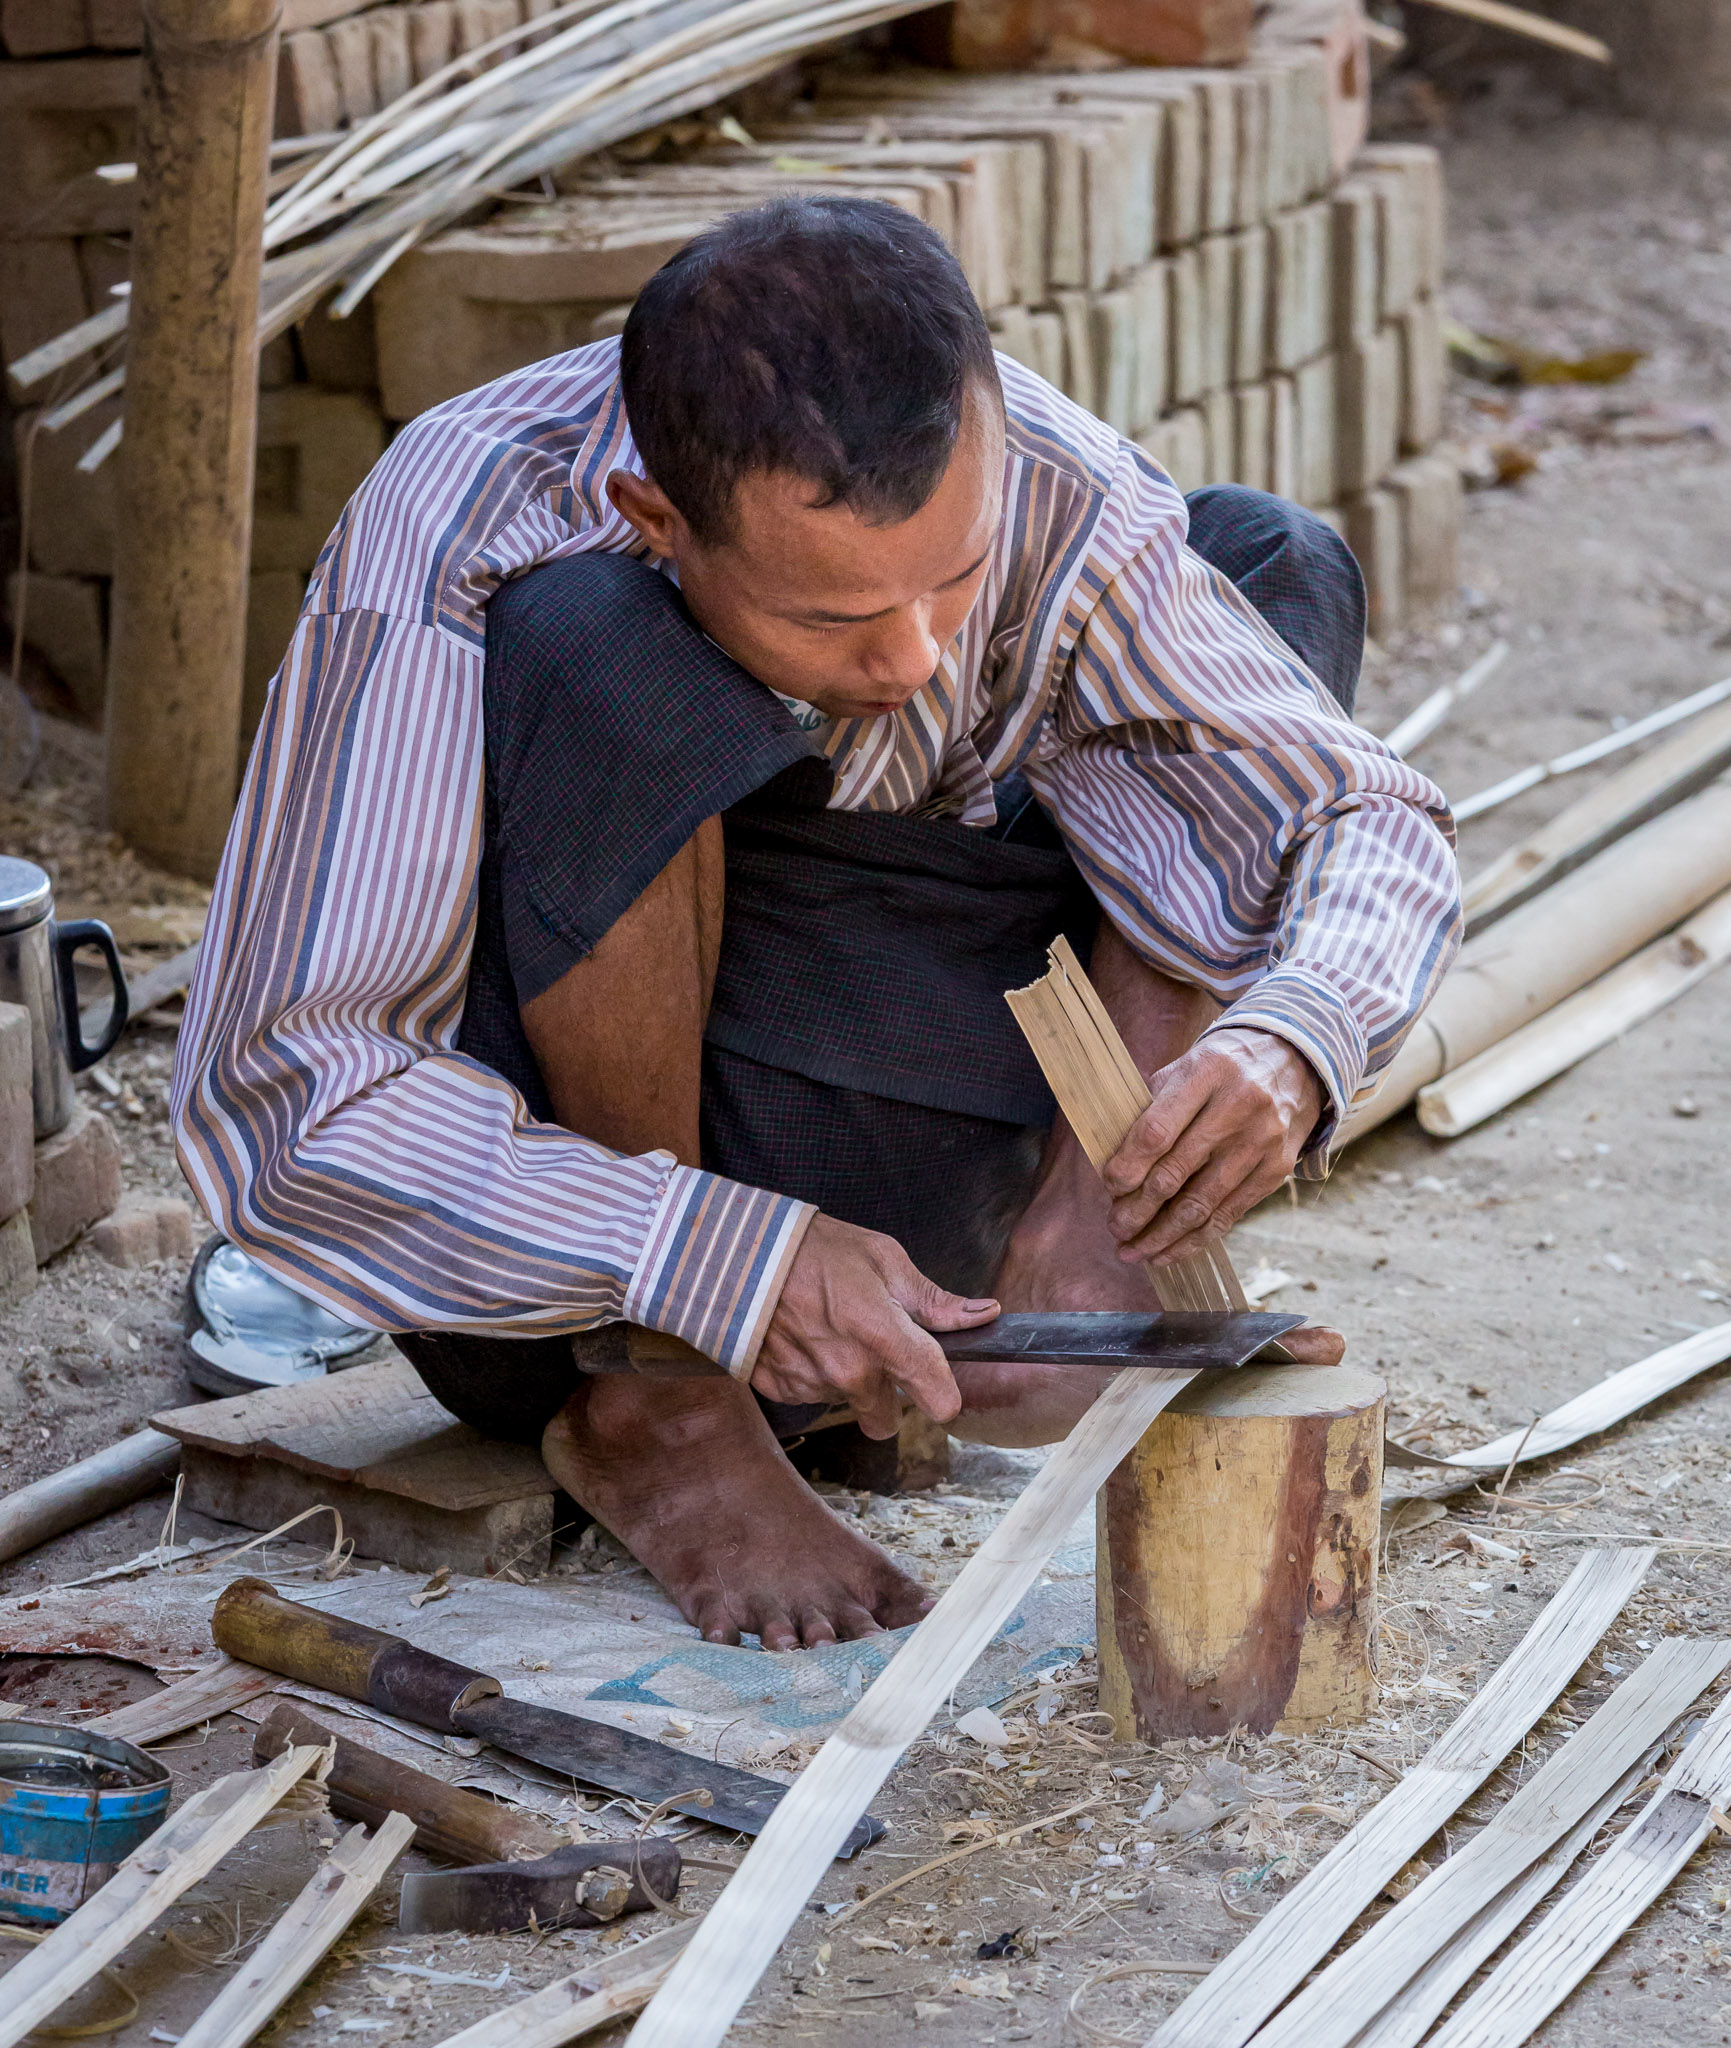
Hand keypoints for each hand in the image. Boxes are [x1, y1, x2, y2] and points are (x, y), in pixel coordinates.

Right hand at [752, 1214, 1000, 1438]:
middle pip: (889, 1419)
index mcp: (884, 1337)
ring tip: (829, 1329)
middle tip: (870, 1348)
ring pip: (848, 1404)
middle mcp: (851, 1372)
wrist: (740, 1253)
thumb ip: (934, 1301)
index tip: (936, 1383)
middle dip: (886, 1393)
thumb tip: (985, 1315)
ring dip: (846, 1379)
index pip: (939, 1400)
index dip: (943, 1395)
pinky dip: (813, 1375)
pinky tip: (803, 1337)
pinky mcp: (781, 1389)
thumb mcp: (884, 1259)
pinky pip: (812, 1396)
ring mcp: (813, 1384)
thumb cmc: (817, 1248)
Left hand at [1101, 1027, 1324, 1265]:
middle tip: (1114, 1229)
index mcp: (1206, 1073)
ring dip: (1162, 1235)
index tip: (1109, 1187)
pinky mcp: (1276, 1169)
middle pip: (1176, 1173)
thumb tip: (1114, 1173)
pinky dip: (1195, 1239)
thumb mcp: (1184, 1069)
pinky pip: (1229, 1214)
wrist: (1292, 1060)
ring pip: (1202, 1203)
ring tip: (1134, 1252)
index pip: (1157, 1131)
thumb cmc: (1220, 1069)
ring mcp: (1261, 1141)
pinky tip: (1168, 1252)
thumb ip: (1150, 1112)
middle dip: (1138, 1209)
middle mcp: (1239, 1107)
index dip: (1128, 1166)